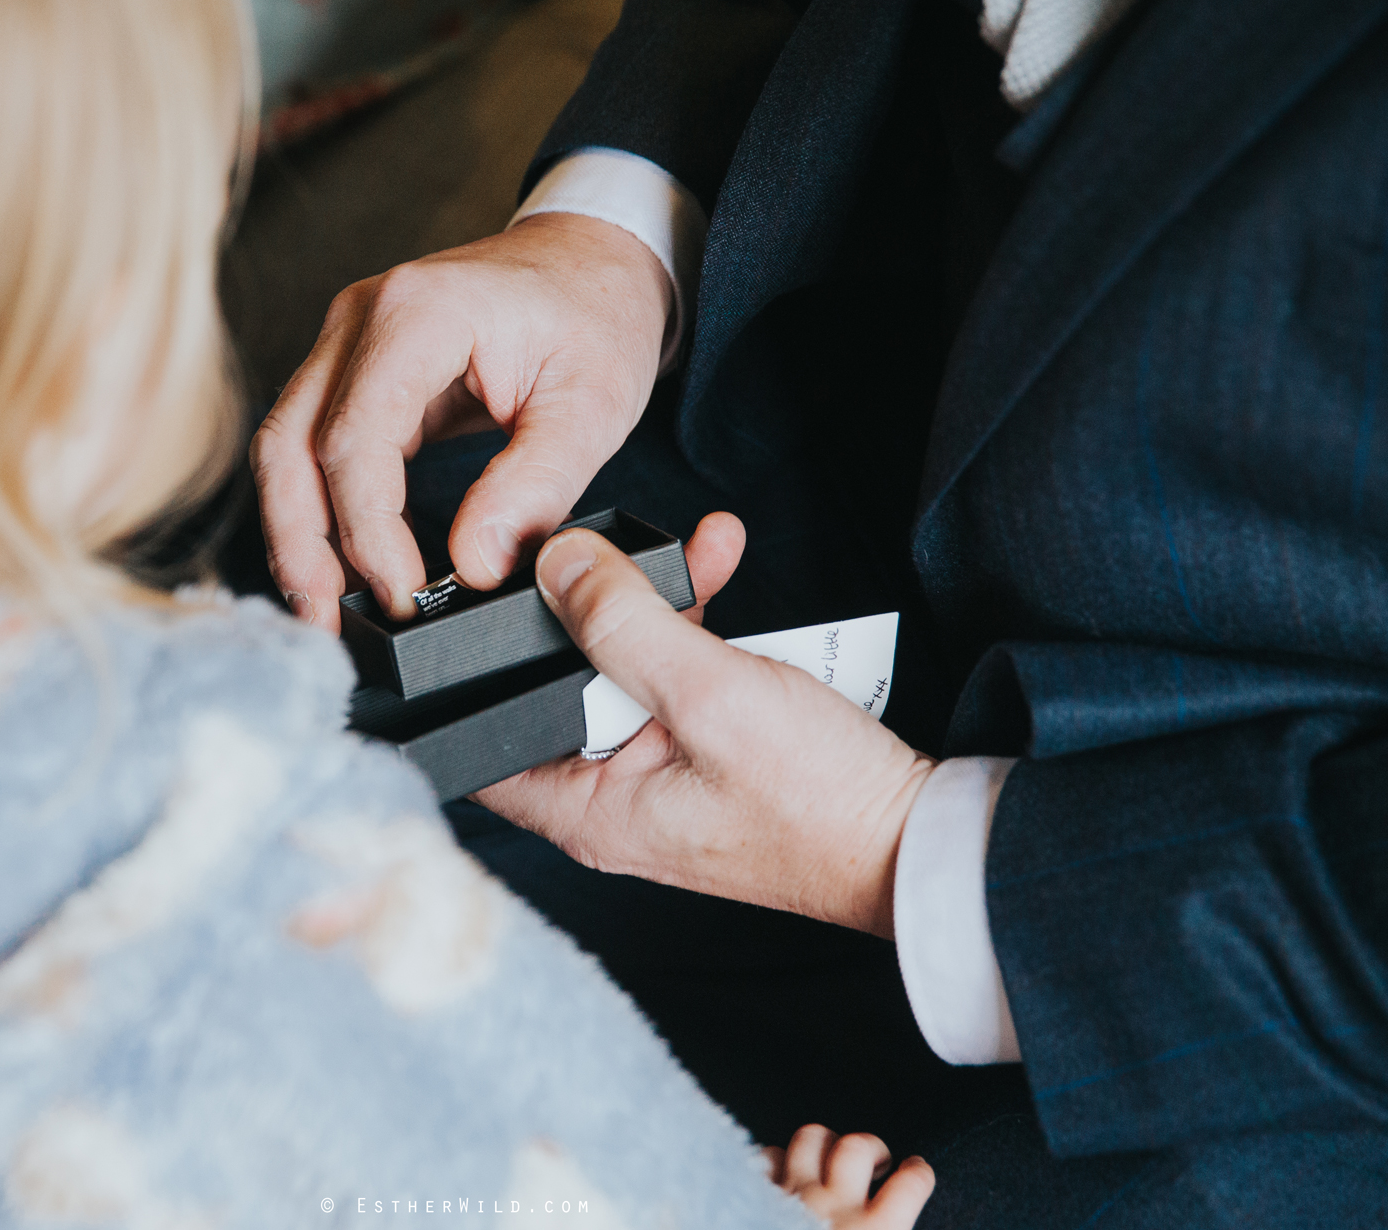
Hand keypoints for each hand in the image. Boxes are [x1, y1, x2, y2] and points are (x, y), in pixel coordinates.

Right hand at [251, 212, 670, 632]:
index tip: (405, 596)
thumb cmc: (598, 317)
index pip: (356, 437)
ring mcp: (348, 340)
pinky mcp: (355, 370)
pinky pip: (312, 445)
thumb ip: (533, 487)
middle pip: (290, 442)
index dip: (367, 530)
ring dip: (296, 532)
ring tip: (323, 608)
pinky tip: (340, 565)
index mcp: (419, 313)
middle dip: (301, 542)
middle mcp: (361, 317)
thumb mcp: (593, 405)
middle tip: (328, 622)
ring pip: (284, 447)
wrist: (595, 261)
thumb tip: (475, 566)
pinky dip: (319, 509)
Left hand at [472, 513, 936, 938]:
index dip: (470, 673)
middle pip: (557, 688)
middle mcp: (610, 801)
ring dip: (652, 603)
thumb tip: (556, 565)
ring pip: (621, 670)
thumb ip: (624, 624)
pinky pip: (675, 678)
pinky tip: (718, 567)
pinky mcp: (702, 752)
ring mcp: (657, 775)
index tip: (487, 599)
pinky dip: (693, 627)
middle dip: (588, 607)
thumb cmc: (818, 800)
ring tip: (696, 548)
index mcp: (586, 812)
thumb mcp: (709, 696)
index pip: (482, 743)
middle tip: (614, 548)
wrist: (917, 840)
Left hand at [768, 1127, 935, 1229]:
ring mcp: (793, 1198)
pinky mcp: (760, 1197)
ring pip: (810, 1138)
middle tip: (873, 1164)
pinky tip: (788, 1174)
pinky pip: (769, 1156)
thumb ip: (890, 1229)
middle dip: (870, 1148)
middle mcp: (835, 1207)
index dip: (917, 1172)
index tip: (915, 1170)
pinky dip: (780, 1160)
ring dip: (824, 1145)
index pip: (911, 1183)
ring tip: (829, 1162)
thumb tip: (896, 1218)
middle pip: (857, 1146)